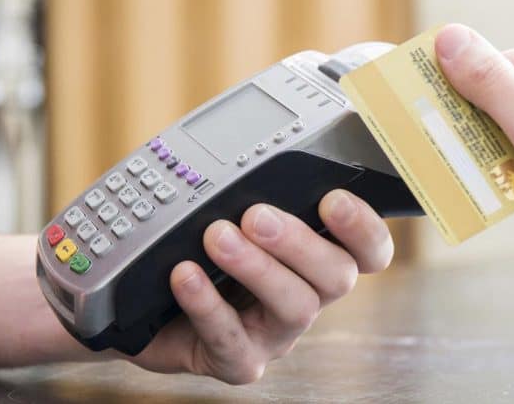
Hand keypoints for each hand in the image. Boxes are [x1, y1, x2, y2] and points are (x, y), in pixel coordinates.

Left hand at [122, 189, 392, 382]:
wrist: (144, 306)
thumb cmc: (197, 249)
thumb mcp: (229, 211)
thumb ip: (255, 190)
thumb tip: (259, 152)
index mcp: (317, 257)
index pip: (369, 250)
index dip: (364, 228)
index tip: (333, 198)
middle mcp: (308, 295)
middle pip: (338, 276)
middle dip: (301, 242)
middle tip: (257, 215)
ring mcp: (277, 333)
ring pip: (295, 307)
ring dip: (258, 268)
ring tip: (217, 237)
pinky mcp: (240, 361)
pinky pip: (231, 338)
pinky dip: (207, 303)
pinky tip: (185, 274)